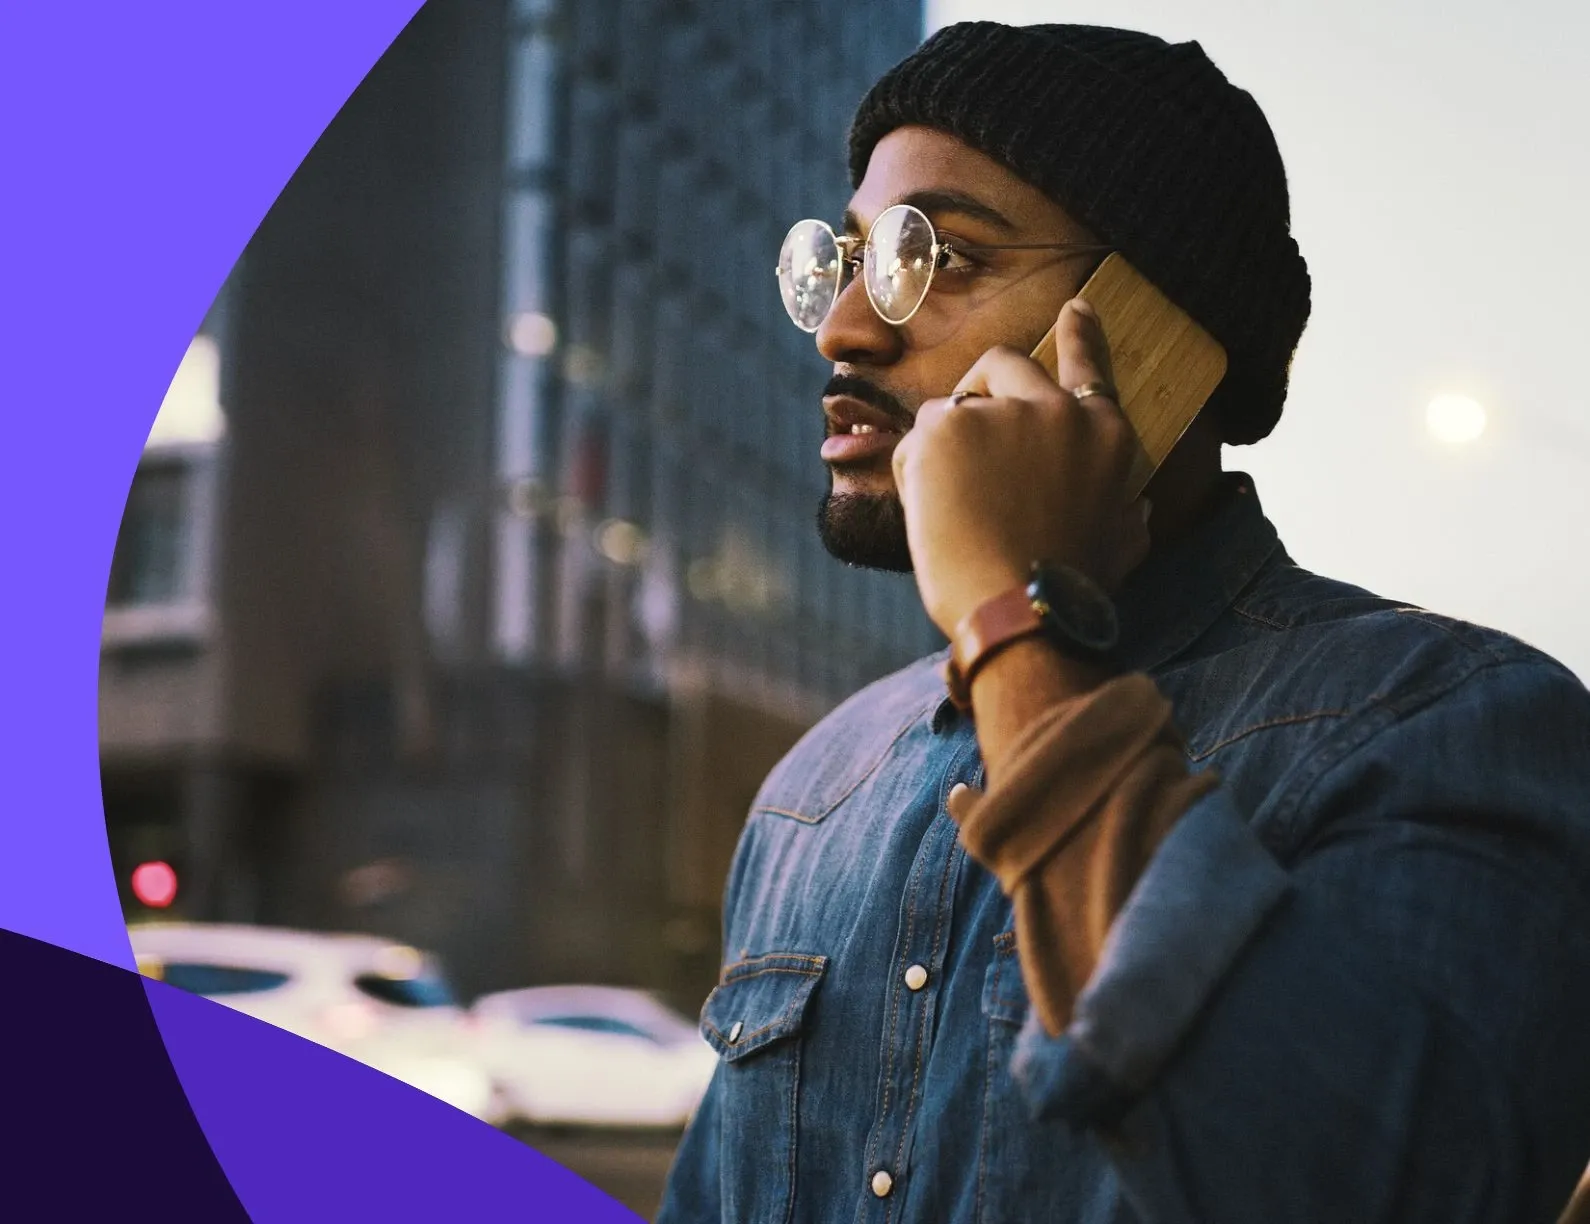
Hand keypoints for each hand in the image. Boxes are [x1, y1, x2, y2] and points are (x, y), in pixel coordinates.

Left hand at [890, 298, 1150, 636]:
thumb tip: (1143, 510)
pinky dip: (914, 476)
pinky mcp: (946, 428)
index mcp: (1104, 433)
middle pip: (1003, 363)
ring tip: (955, 515)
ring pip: (949, 413)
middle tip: (964, 437)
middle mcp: (1055, 410)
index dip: (1079, 334)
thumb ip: (1128, 516)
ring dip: (941, 455)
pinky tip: (934, 517)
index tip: (1076, 309)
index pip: (1088, 366)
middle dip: (979, 388)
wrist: (1020, 611)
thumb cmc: (1070, 593)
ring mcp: (998, 413)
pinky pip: (914, 443)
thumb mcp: (1121, 548)